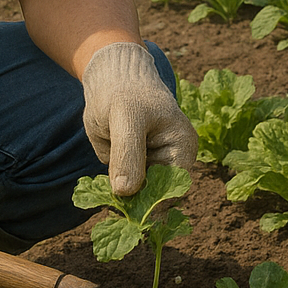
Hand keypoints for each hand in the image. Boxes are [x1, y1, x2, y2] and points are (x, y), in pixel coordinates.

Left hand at [81, 41, 196, 194]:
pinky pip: (120, 185)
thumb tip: (126, 192)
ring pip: (134, 194)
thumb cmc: (126, 92)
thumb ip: (128, 154)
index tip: (128, 210)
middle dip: (132, 199)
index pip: (172, 190)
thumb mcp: (127, 117)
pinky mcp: (129, 165)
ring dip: (118, 191)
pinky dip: (109, 182)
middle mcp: (170, 160)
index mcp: (183, 148)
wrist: (112, 77)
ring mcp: (149, 164)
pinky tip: (104, 161)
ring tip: (109, 158)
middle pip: (153, 196)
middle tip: (113, 197)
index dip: (151, 203)